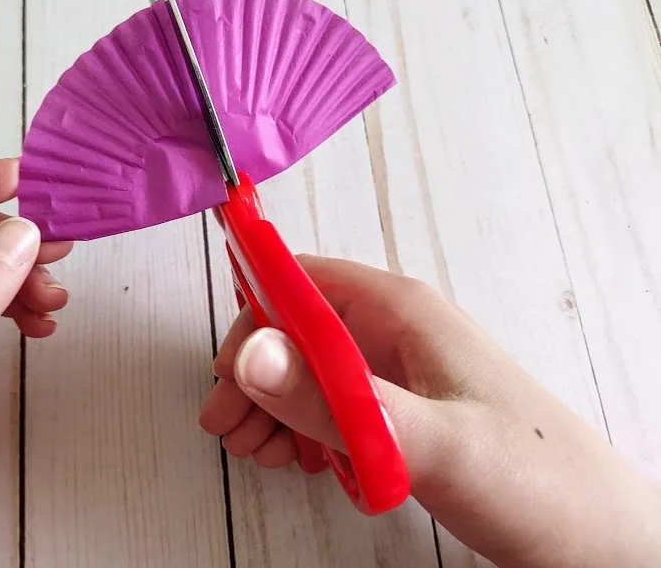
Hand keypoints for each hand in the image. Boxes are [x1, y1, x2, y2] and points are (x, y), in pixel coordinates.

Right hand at [200, 255, 660, 567]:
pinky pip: (329, 409)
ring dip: (272, 409)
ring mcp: (396, 376)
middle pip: (294, 332)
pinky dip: (301, 433)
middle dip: (255, 377)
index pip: (302, 284)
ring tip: (261, 451)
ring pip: (306, 374)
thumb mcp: (430, 441)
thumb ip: (338, 401)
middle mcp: (393, 335)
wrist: (595, 540)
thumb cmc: (537, 480)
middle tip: (231, 429)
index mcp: (401, 312)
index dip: (255, 320)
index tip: (230, 375)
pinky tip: (301, 462)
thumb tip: (254, 354)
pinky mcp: (399, 415)